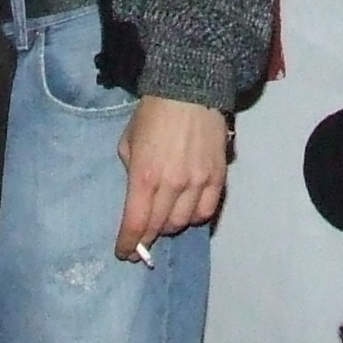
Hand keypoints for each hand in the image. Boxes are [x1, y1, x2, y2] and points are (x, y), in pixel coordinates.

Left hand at [114, 96, 228, 258]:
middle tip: (142, 240)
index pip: (136, 224)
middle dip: (147, 238)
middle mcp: (171, 184)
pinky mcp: (217, 176)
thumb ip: (131, 171)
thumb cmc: (152, 114)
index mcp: (144, 176)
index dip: (128, 244)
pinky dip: (195, 217)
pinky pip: (206, 211)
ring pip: (183, 222)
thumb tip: (139, 195)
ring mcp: (197, 182)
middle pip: (159, 227)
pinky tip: (188, 213)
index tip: (124, 253)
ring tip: (165, 221)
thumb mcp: (128, 141)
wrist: (190, 89)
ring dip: (170, 226)